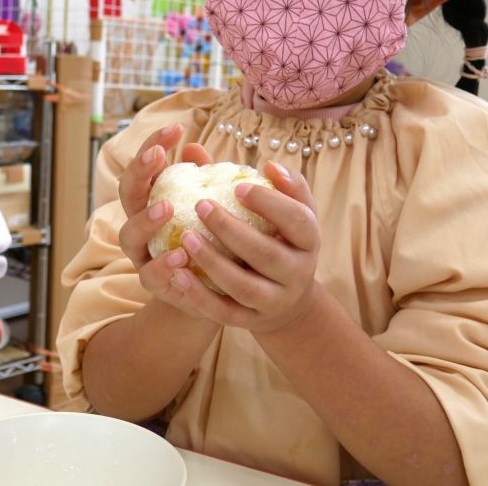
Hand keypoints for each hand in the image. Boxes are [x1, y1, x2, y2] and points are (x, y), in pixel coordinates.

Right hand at [117, 124, 217, 318]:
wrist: (215, 295)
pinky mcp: (156, 285)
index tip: (176, 128)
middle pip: (127, 193)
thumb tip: (195, 147)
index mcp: (153, 200)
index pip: (146, 166)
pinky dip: (163, 265)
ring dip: (145, 220)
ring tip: (167, 208)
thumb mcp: (215, 209)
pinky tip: (181, 255)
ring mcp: (144, 255)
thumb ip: (206, 182)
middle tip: (159, 156)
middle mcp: (141, 225)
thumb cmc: (216, 242)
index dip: (153, 145)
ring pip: (129, 235)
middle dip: (140, 171)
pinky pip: (151, 275)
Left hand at [171, 161, 320, 333]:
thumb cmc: (284, 241)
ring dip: (213, 262)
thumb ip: (284, 187)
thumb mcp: (293, 214)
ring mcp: (274, 301)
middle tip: (201, 205)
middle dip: (232, 230)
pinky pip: (224, 312)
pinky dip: (200, 296)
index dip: (270, 203)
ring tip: (185, 237)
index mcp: (309, 241)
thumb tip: (269, 164)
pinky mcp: (250, 321)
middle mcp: (297, 273)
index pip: (297, 221)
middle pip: (267, 254)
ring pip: (244, 286)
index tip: (238, 185)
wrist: (288, 302)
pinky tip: (178, 274)